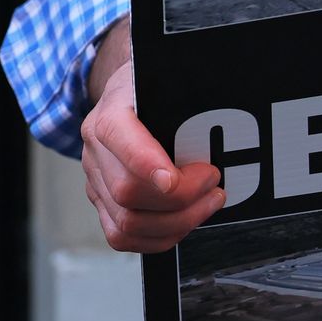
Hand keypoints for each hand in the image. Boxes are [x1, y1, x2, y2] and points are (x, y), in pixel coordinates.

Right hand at [80, 55, 224, 252]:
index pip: (116, 137)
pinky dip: (159, 238)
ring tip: (208, 203)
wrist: (128, 99)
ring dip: (178, 222)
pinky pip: (121, 235)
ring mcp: (95, 180)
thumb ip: (189, 99)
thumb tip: (226, 111)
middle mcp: (95, 150)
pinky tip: (184, 222)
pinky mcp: (102, 202)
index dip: (145, 163)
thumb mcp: (170, 82)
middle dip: (182, 198)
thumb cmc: (156, 93)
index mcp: (110, 113)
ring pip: (126, 222)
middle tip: (214, 183)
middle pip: (126, 190)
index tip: (175, 180)